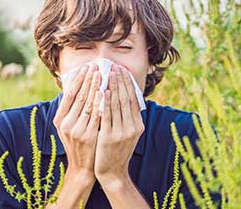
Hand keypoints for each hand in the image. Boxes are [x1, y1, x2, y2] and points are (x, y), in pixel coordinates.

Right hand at [53, 63, 102, 180]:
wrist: (82, 167)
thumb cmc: (78, 143)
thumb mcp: (70, 126)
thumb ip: (72, 109)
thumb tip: (79, 86)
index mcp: (59, 119)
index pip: (69, 94)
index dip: (78, 80)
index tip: (86, 67)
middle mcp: (66, 124)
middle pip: (79, 96)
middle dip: (88, 80)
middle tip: (96, 66)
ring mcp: (77, 130)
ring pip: (88, 104)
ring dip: (95, 87)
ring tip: (102, 74)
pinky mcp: (88, 135)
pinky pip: (96, 115)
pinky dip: (101, 103)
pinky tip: (105, 92)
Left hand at [94, 64, 144, 183]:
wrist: (112, 172)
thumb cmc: (117, 150)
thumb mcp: (128, 134)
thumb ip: (128, 117)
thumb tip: (125, 97)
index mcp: (138, 125)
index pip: (134, 99)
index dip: (128, 84)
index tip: (123, 71)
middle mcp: (132, 127)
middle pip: (126, 99)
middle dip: (120, 81)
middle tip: (115, 67)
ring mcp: (121, 132)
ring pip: (117, 104)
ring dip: (112, 87)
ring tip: (108, 73)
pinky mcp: (109, 136)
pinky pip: (106, 115)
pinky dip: (105, 101)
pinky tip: (102, 91)